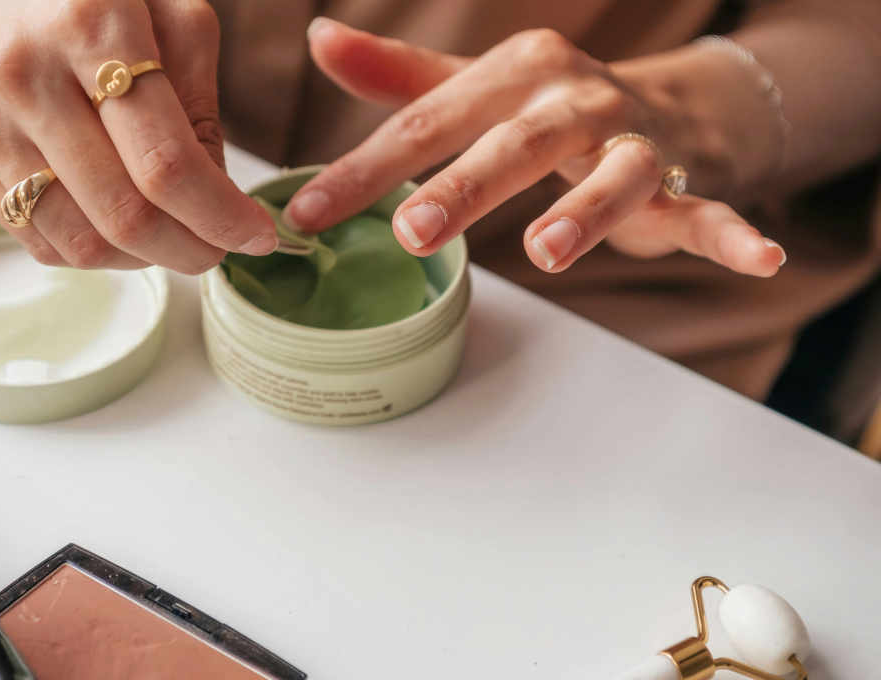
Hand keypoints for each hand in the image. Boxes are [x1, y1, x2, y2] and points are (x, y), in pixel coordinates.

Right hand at [0, 0, 277, 272]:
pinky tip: (120, 228)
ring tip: (172, 237)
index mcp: (89, 25)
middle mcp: (25, 75)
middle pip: (125, 216)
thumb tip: (217, 198)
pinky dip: (94, 252)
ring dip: (143, 260)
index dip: (221, 217)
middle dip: (190, 250)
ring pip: (81, 242)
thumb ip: (198, 103)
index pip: (167, 165)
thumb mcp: (166, 8)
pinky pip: (39, 239)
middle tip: (219, 248)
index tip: (256, 236)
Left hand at [283, 21, 785, 276]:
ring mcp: (631, 142)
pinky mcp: (680, 182)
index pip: (426, 127)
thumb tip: (320, 41)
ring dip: (584, 214)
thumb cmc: (546, 105)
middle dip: (463, 189)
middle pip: (513, 147)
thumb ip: (401, 78)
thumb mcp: (475, 86)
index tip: (305, 216)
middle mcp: (572, 102)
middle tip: (412, 231)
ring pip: (611, 178)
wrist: (655, 99)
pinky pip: (709, 210)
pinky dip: (731, 234)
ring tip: (550, 253)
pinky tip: (757, 257)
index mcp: (512, 77)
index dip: (364, 173)